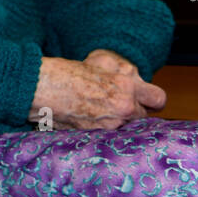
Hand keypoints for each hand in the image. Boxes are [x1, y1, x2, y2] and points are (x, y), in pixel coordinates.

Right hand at [30, 54, 164, 129]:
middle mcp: (123, 108)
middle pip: (142, 116)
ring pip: (124, 126)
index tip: (145, 98)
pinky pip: (106, 133)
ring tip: (97, 109)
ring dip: (116, 120)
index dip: (151, 99)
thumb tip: (134, 78)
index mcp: (127, 87)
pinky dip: (100, 126)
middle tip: (115, 103)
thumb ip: (124, 72)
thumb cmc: (65, 72)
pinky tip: (86, 116)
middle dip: (132, 110)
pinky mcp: (94, 135)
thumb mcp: (100, 61)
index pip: (158, 99)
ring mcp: (109, 125)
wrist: (39, 88)